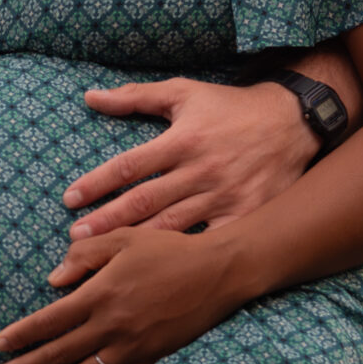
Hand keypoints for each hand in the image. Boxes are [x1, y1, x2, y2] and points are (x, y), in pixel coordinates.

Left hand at [0, 223, 246, 363]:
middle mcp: (113, 325)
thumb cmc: (170, 250)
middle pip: (60, 354)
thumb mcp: (125, 239)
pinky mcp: (150, 359)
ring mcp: (132, 347)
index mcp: (102, 294)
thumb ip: (85, 255)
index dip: (22, 336)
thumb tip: (52, 280)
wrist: (219, 273)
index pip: (50, 321)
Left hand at [62, 76, 313, 237]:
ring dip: (135, 242)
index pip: (129, 166)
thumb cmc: (231, 107)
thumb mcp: (184, 92)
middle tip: (75, 241)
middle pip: (145, 201)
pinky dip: (186, 256)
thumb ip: (136, 97)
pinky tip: (159, 272)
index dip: (96, 183)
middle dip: (107, 222)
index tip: (69, 200)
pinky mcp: (244, 214)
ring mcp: (223, 196)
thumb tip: (91, 96)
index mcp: (182, 140)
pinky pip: (210, 241)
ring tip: (102, 258)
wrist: (293, 122)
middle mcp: (201, 170)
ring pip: (172, 226)